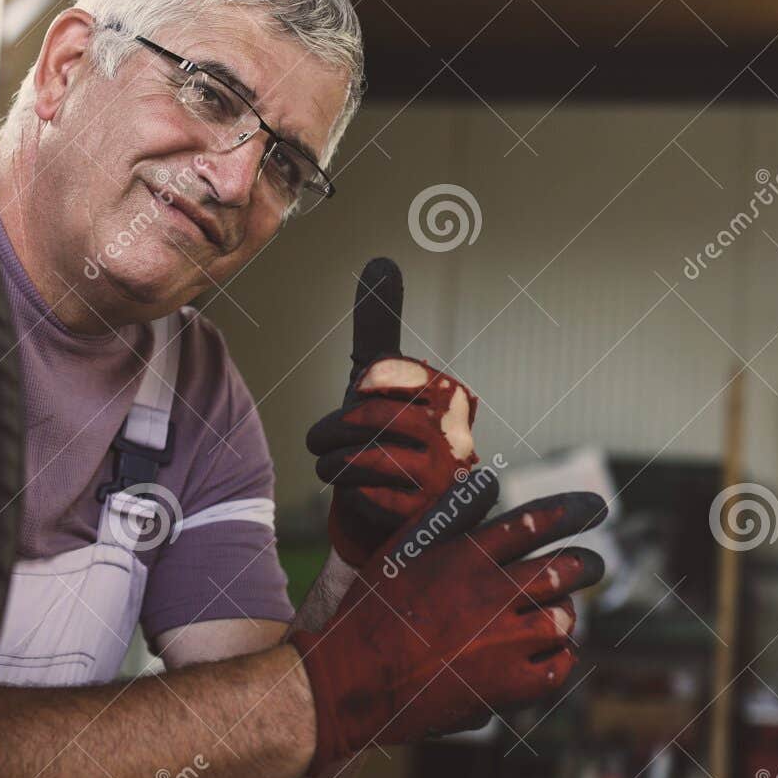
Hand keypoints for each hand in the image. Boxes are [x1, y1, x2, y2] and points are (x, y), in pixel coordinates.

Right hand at [290, 472, 606, 772]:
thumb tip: (487, 479)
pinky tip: (548, 652)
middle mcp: (491, 594)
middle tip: (591, 565)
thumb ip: (448, 513)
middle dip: (585, 564)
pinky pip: (559, 666)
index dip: (574, 510)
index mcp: (466, 556)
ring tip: (556, 613)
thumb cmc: (373, 610)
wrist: (353, 681)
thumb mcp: (402, 549)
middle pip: (565, 568)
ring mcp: (503, 643)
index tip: (597, 508)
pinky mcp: (507, 687)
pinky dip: (559, 656)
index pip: (537, 522)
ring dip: (564, 612)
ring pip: (564, 617)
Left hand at [306, 258, 480, 566]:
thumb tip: (382, 259)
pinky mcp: (428, 516)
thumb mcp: (380, 381)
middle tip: (322, 443)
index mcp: (447, 393)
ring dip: (334, 466)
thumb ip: (379, 326)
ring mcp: (444, 477)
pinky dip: (350, 495)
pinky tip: (361, 496)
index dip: (355, 392)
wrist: (399, 518)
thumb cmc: (387, 440)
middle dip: (329, 433)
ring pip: (359, 459)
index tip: (361, 401)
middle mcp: (456, 432)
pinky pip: (365, 495)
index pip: (376, 377)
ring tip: (336, 469)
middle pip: (363, 420)